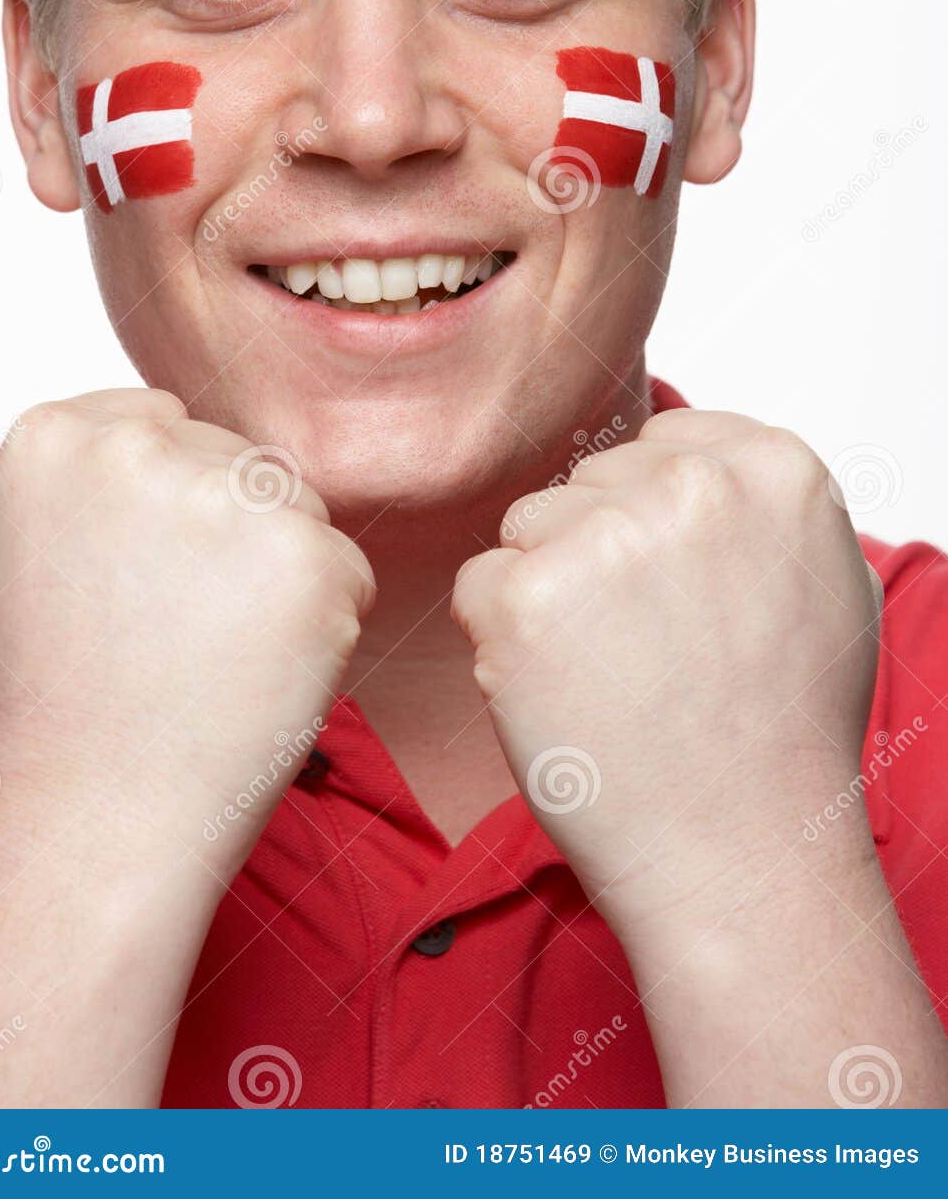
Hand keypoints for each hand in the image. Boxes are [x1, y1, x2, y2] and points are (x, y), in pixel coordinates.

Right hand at [0, 387, 373, 879]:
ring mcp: (224, 496)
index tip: (144, 580)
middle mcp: (136, 448)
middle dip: (231, 538)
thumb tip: (159, 431)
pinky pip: (347, 571)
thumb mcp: (26, 553)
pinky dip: (325, 627)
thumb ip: (90, 478)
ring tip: (213, 660)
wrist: (94, 821)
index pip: (166, 425)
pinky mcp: (304, 553)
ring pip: (297, 513)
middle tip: (179, 635)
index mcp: (55, 437)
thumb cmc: (60, 704)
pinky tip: (259, 680)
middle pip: (237, 464)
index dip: (170, 511)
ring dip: (281, 578)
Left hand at [451, 409, 880, 935]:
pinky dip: (501, 641)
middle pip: (589, 485)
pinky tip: (564, 695)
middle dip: (598, 558)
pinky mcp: (527, 595)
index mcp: (772, 469)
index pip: (658, 445)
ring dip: (547, 595)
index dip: (650, 525)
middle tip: (650, 654)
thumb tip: (685, 462)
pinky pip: (480, 585)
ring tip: (612, 679)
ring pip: (528, 528)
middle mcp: (692, 487)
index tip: (674, 595)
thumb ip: (753, 504)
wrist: (739, 855)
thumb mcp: (821, 582)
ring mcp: (606, 536)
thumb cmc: (780, 735)